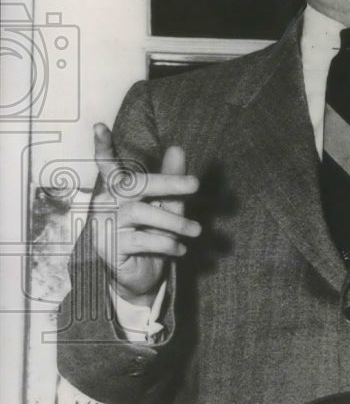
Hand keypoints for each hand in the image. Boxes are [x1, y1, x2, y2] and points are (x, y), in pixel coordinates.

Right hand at [90, 123, 200, 304]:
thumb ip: (171, 180)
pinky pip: (141, 240)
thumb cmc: (153, 236)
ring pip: (140, 212)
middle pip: (133, 184)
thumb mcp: (168, 206)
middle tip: (196, 184)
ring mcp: (104, 225)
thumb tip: (177, 148)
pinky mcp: (108, 247)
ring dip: (173, 221)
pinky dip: (166, 244)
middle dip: (167, 182)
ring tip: (196, 230)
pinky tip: (180, 249)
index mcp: (117, 190)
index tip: (100, 126)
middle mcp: (105, 203)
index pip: (107, 166)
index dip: (102, 147)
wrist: (143, 277)